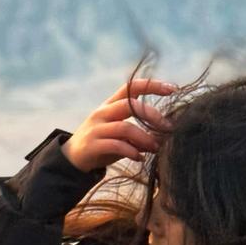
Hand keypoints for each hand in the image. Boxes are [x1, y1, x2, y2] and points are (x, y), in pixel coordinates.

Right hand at [61, 77, 176, 172]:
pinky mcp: (93, 145)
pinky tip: (140, 158)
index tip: (172, 88)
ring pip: (124, 127)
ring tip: (156, 148)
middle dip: (151, 115)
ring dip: (144, 138)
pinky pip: (116, 145)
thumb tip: (165, 136)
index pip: (131, 87)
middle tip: (167, 127)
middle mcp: (103, 113)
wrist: (73, 158)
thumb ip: (140, 131)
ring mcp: (96, 128)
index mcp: (110, 105)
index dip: (151, 85)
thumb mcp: (121, 134)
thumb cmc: (103, 143)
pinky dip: (131, 151)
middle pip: (129, 105)